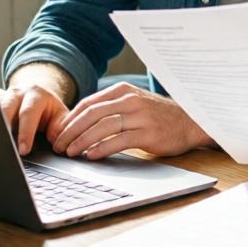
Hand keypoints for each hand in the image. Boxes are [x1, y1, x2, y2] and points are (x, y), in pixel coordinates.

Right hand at [0, 84, 68, 155]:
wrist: (37, 96)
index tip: (23, 150)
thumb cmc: (48, 110)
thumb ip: (60, 128)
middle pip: (6, 107)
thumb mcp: (59, 116)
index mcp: (36, 94)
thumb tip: (59, 145)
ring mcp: (2, 96)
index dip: (26, 132)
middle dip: (4, 127)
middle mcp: (17, 93)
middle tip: (4, 146)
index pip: (29, 113)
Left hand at [50, 82, 211, 159]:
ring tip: (70, 152)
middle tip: (58, 145)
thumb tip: (78, 124)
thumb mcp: (133, 103)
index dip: (69, 119)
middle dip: (70, 131)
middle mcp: (130, 100)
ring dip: (82, 140)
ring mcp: (140, 116)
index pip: (88, 103)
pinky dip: (102, 148)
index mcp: (123, 91)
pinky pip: (119, 140)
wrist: (190, 122)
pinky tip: (91, 155)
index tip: (57, 133)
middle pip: (91, 114)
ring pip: (103, 126)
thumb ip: (110, 108)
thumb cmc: (158, 116)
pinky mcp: (148, 133)